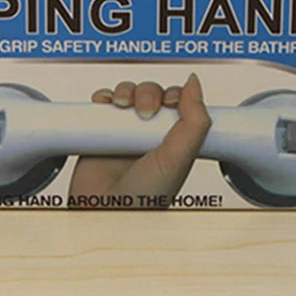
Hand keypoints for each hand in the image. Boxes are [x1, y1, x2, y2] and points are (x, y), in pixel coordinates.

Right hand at [70, 74, 210, 206]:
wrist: (104, 213)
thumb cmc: (143, 198)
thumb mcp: (178, 159)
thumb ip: (194, 120)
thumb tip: (195, 82)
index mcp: (175, 140)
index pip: (179, 102)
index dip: (175, 95)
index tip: (170, 104)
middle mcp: (151, 134)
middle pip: (153, 92)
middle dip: (149, 93)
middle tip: (144, 112)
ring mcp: (125, 132)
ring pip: (128, 93)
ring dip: (126, 91)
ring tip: (122, 107)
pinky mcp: (99, 131)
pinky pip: (102, 102)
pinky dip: (103, 97)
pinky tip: (106, 106)